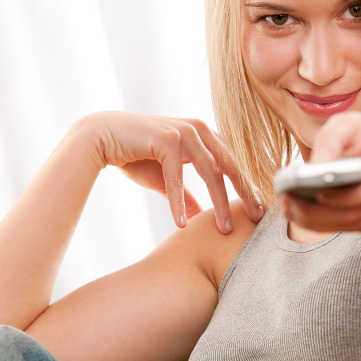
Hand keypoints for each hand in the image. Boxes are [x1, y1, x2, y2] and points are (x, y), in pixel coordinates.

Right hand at [84, 111, 263, 232]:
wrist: (102, 137)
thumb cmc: (134, 155)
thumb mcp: (165, 179)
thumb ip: (185, 195)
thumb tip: (198, 218)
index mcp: (204, 135)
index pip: (233, 162)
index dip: (247, 185)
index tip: (258, 209)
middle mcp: (199, 130)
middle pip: (230, 166)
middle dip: (245, 193)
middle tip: (258, 219)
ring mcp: (184, 132)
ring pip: (211, 172)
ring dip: (218, 203)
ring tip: (225, 230)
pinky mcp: (167, 139)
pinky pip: (177, 177)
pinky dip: (179, 202)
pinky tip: (182, 224)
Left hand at [282, 111, 360, 231]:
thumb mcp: (346, 124)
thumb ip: (330, 140)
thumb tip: (315, 166)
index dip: (345, 198)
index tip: (317, 194)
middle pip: (359, 215)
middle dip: (318, 214)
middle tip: (287, 206)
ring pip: (356, 226)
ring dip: (319, 223)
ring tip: (291, 210)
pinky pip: (359, 229)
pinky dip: (331, 225)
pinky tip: (309, 216)